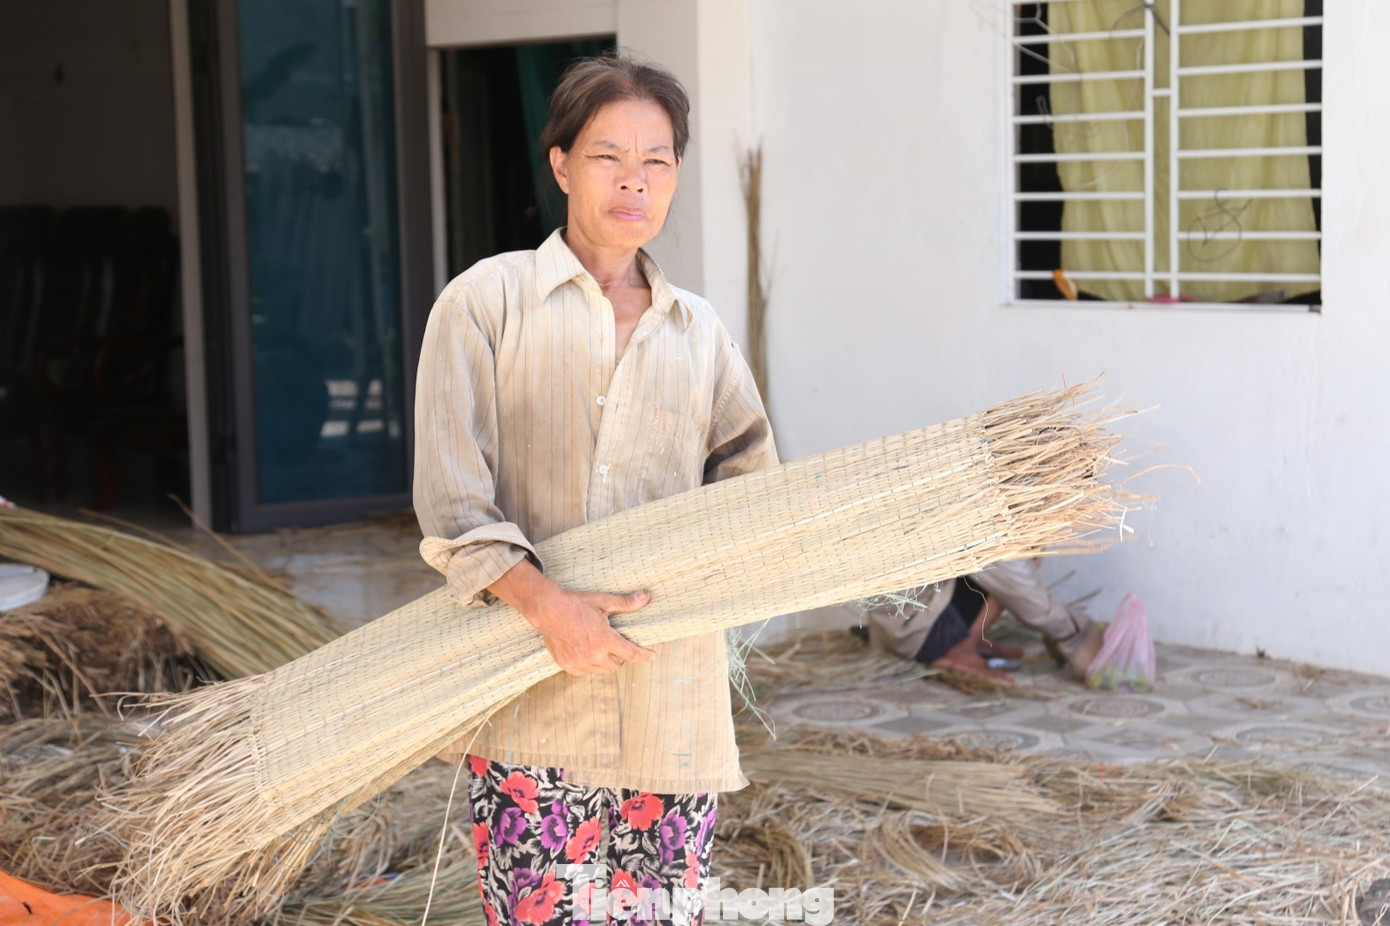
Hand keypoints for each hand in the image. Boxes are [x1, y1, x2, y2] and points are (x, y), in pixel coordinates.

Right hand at [488, 560, 656, 675]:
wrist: (548, 610)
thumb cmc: (576, 604)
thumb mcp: (603, 601)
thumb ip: (626, 603)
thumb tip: (646, 597)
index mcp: (604, 639)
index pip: (631, 653)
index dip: (644, 655)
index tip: (653, 656)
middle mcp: (593, 654)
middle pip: (617, 664)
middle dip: (620, 656)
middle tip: (615, 643)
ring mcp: (579, 662)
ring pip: (601, 670)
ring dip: (605, 661)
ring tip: (600, 647)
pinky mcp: (568, 665)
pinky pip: (586, 672)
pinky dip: (590, 665)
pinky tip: (587, 653)